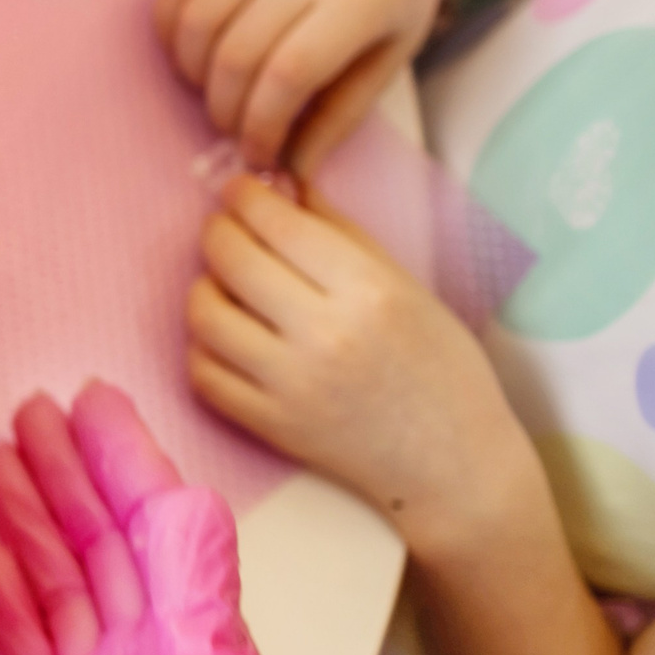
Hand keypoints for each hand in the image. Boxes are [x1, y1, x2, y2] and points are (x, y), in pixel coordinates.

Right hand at [0, 382, 376, 654]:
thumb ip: (193, 595)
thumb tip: (173, 494)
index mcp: (202, 638)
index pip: (162, 521)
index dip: (126, 458)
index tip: (88, 399)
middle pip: (106, 540)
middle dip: (72, 474)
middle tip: (26, 413)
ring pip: (62, 583)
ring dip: (32, 522)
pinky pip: (27, 647)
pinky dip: (6, 600)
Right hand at [155, 0, 455, 172]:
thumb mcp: (388, 61)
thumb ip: (337, 118)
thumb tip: (289, 175)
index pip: (288, 75)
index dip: (261, 126)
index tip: (259, 154)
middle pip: (235, 54)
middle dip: (225, 109)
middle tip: (235, 128)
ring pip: (197, 21)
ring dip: (193, 73)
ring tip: (213, 90)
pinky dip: (169, 27)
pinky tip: (191, 52)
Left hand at [185, 177, 537, 556]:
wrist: (452, 465)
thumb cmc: (441, 370)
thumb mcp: (409, 289)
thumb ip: (343, 236)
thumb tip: (287, 190)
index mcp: (368, 292)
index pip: (279, 225)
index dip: (246, 198)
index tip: (237, 190)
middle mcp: (324, 335)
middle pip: (232, 261)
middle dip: (218, 232)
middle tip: (223, 228)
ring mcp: (290, 384)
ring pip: (205, 315)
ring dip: (204, 288)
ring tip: (223, 284)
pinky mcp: (269, 425)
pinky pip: (203, 373)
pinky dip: (202, 346)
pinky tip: (224, 335)